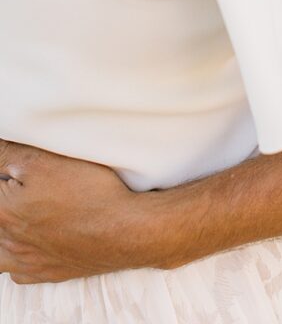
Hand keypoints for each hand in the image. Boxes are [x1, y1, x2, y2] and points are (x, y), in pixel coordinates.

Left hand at [0, 140, 139, 282]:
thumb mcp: (44, 160)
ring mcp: (25, 261)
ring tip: (22, 214)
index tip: (17, 171)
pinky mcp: (45, 273)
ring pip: (0, 250)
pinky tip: (30, 243)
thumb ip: (8, 154)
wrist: (123, 230)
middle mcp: (8, 240)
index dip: (6, 176)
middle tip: (25, 185)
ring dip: (6, 232)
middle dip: (8, 198)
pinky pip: (17, 270)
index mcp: (2, 210)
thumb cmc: (87, 192)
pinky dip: (18, 256)